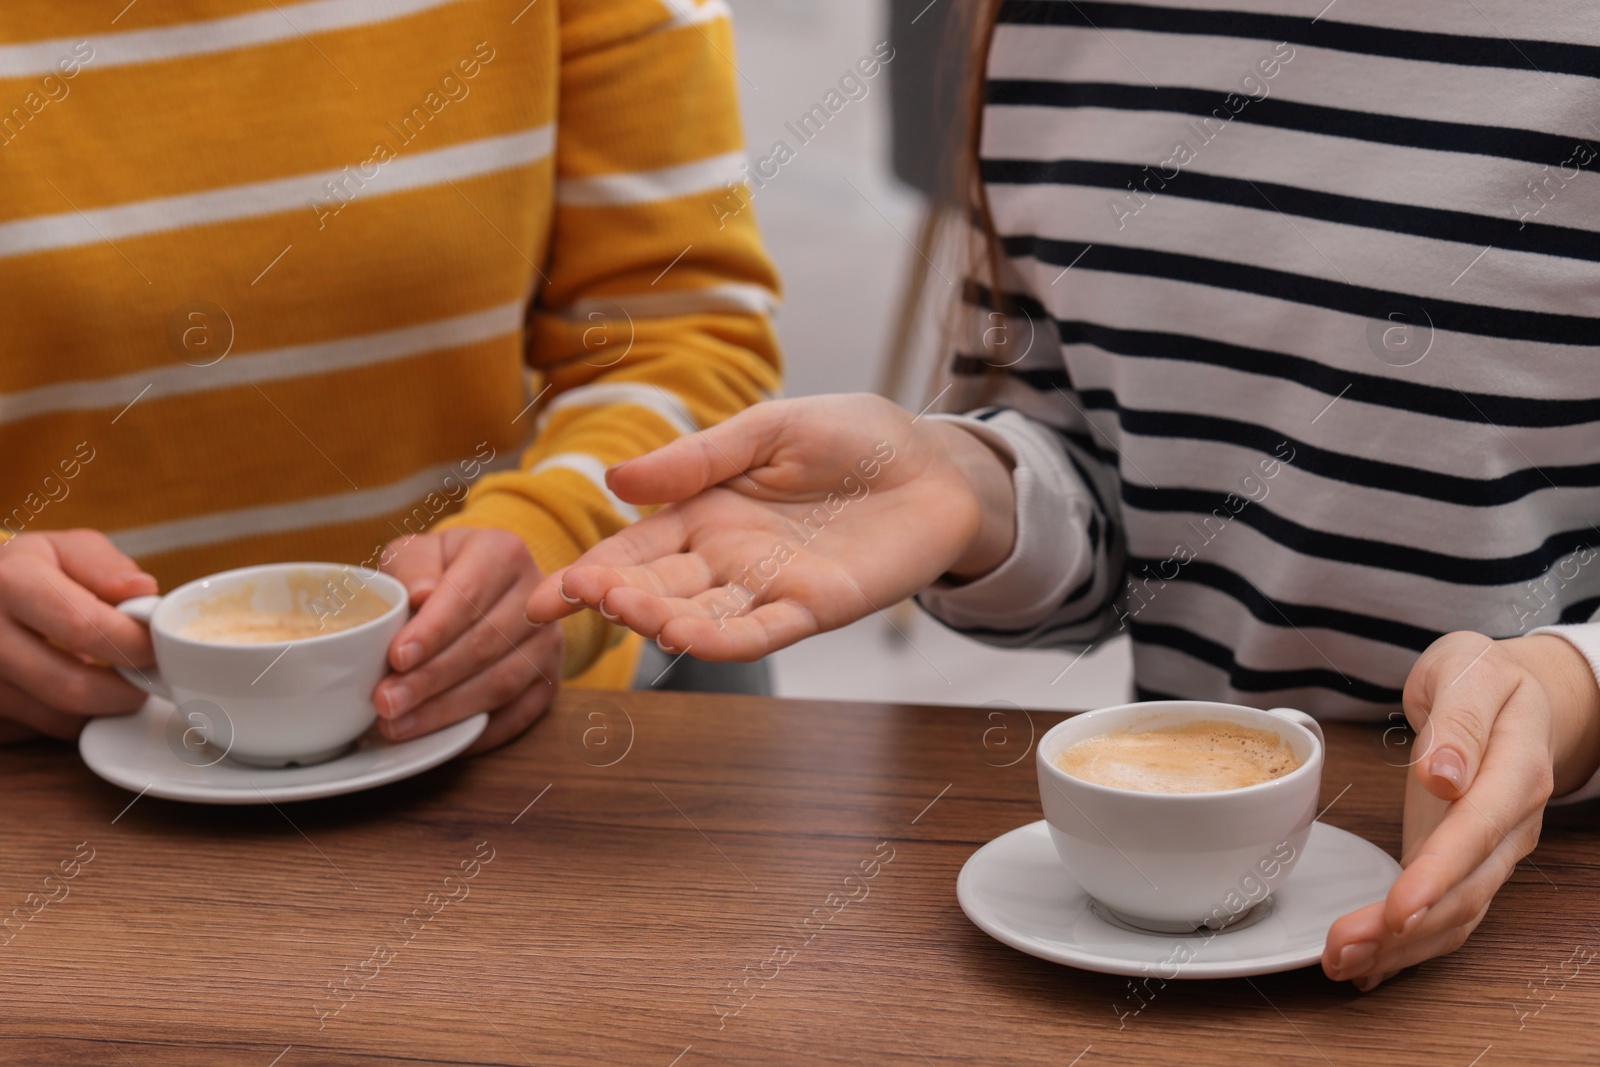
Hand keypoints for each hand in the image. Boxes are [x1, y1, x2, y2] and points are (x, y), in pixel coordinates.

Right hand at [0, 530, 157, 741]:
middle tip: (150, 679)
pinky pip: (38, 731)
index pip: (83, 627)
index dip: (133, 644)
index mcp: (10, 583)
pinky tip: (78, 691)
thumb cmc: (29, 572)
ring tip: (118, 682)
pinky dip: (70, 718)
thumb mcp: (65, 550)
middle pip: (71, 687)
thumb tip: (143, 592)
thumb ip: (106, 568)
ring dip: (102, 709)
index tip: (158, 647)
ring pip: (58, 718)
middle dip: (127, 691)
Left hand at [376, 528, 559, 753]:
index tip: (397, 658)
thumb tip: (419, 596)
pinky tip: (443, 739)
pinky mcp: (550, 677)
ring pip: (502, 682)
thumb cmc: (440, 570)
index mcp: (502, 553)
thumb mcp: (417, 553)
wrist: (484, 584)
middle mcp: (537, 595)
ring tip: (399, 725)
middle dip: (431, 679)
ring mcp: (549, 640)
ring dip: (448, 710)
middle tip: (386, 702)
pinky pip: (521, 713)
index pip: (468, 594)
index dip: (433, 630)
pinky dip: (481, 731)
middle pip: (485, 644)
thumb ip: (412, 567)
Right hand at [524, 394, 1016, 659]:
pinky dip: (725, 639)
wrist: (934, 464)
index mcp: (703, 512)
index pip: (631, 551)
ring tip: (630, 611)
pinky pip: (762, 631)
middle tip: (581, 596)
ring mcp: (767, 587)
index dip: (586, 575)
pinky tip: (689, 638)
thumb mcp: (769, 430)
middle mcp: (726, 558)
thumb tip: (617, 480)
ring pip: (701, 615)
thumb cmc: (853, 438)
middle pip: (656, 588)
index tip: (542, 598)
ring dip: (662, 620)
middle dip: (616, 597)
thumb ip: (698, 459)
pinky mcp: (813, 607)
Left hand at [1323, 631, 1599, 989]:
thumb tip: (1443, 774)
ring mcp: (1490, 849)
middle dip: (1405, 929)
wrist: (1510, 691)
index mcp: (1515, 770)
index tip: (1397, 906)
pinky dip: (1408, 945)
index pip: (1477, 831)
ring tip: (1342, 965)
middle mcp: (1510, 823)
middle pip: (1465, 889)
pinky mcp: (1463, 860)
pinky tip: (1368, 967)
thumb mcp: (1468, 672)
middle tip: (1343, 950)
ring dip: (1400, 947)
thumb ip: (1459, 722)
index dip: (1437, 874)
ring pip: (1455, 913)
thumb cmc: (1482, 676)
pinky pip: (1445, 912)